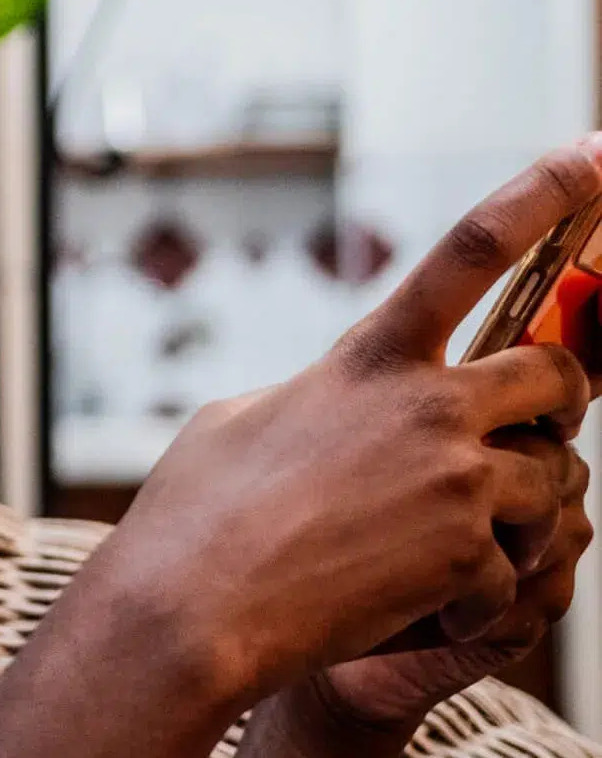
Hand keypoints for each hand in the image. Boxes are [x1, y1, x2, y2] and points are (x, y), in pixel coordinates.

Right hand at [103, 140, 601, 708]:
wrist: (194, 606)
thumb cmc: (197, 513)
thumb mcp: (242, 418)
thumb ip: (316, 392)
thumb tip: (333, 396)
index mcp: (370, 357)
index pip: (470, 252)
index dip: (541, 194)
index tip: (591, 151)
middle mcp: (427, 402)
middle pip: (558, 373)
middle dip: (562, 398)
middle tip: (533, 425)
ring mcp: (456, 477)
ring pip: (558, 480)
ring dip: (520, 515)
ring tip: (441, 547)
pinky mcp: (471, 554)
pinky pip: (521, 572)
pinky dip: (479, 597)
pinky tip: (415, 605)